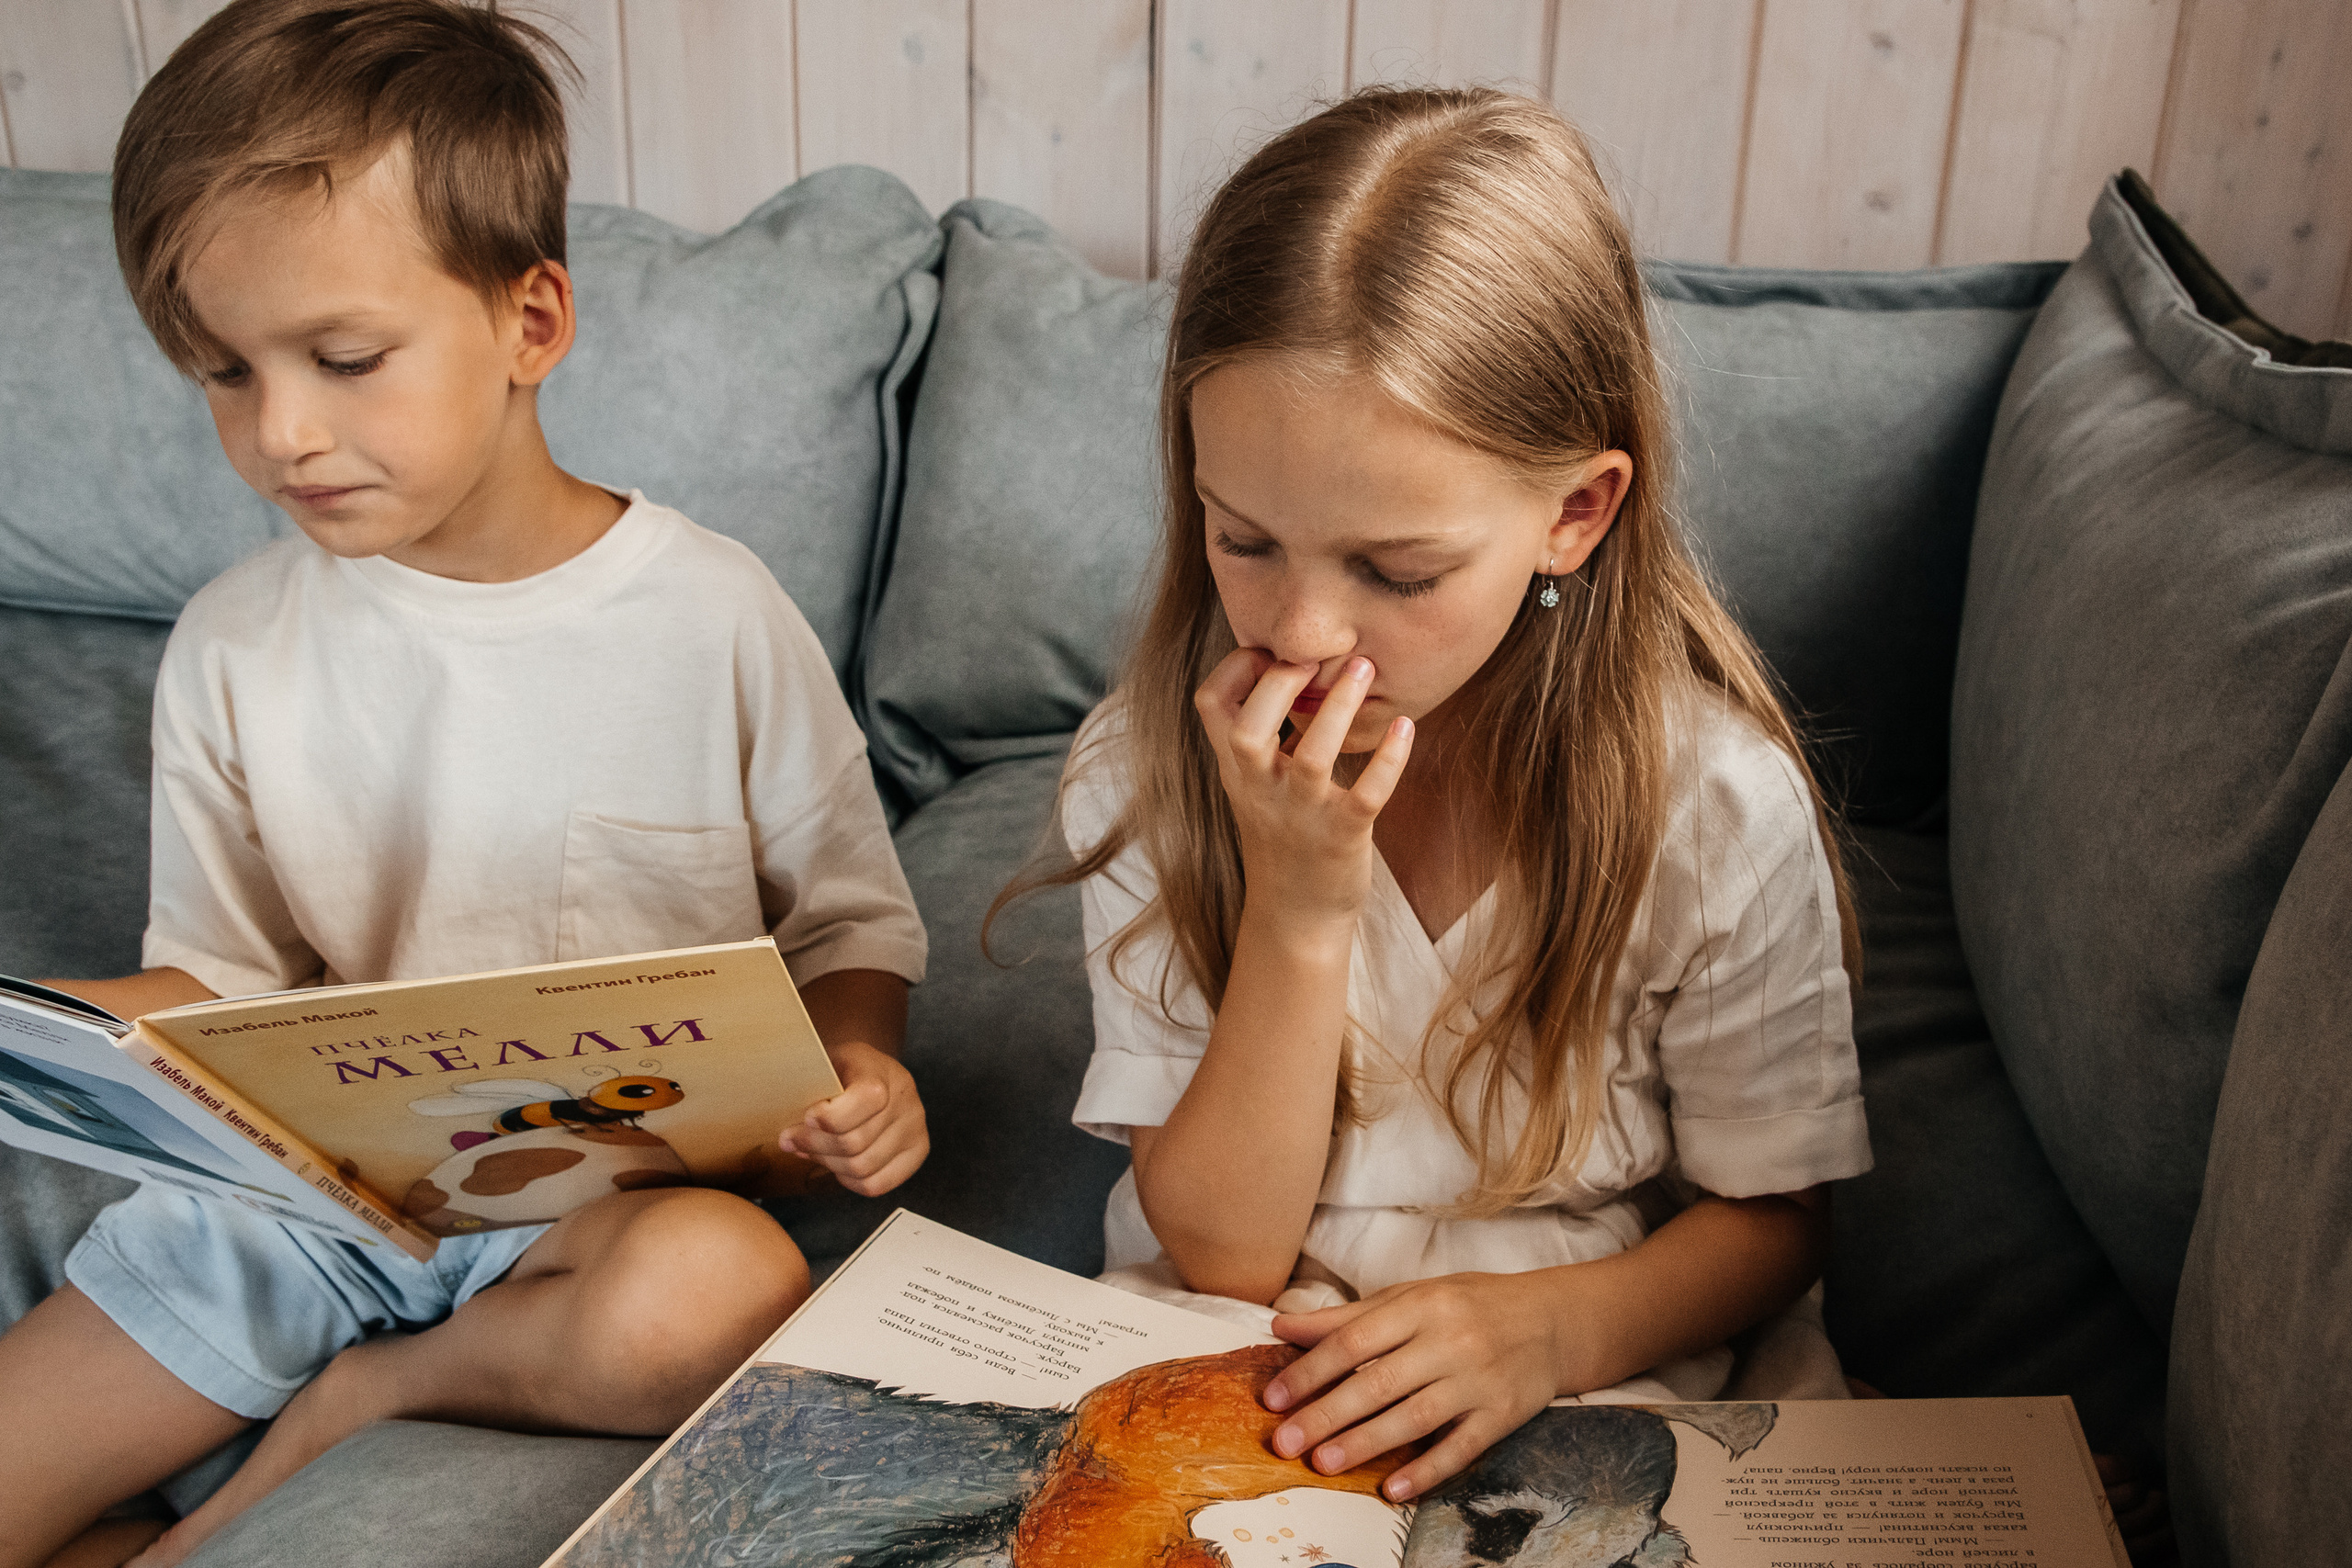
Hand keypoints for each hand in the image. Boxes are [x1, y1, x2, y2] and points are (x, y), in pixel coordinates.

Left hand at [779, 1040, 926, 1196]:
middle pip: (855, 1142)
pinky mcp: (917, 1152)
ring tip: (811, 1151)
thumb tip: (790, 1137)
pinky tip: (836, 1164)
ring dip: (828, 1163)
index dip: (830, 1116)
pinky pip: (876, 1184)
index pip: (866, 1099)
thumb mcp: (822, 1065)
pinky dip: (848, 1180)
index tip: (807, 1117)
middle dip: (814, 1145)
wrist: (869, 1071)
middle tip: (791, 1140)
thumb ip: (807, 1093)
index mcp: (883, 1071)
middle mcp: (906, 1100)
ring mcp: (915, 1127)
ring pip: (862, 1167)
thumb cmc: (839, 1071)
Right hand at [1192, 648, 1412, 942]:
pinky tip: (1406, 726)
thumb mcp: (1257, 785)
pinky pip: (1367, 793)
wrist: (1297, 916)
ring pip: (1311, 757)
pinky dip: (1389, 758)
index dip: (1233, 669)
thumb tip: (1287, 667)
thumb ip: (1264, 737)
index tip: (1268, 651)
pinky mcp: (1343, 835)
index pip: (1210, 706)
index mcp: (1238, 769)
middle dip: (1278, 682)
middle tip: (1314, 656)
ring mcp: (1301, 814)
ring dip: (1338, 708)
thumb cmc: (1284, 837)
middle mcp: (1261, 789)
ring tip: (1363, 669)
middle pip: (1247, 729)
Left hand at [1261, 1270, 1583, 1502]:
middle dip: (1326, 1414)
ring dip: (1365, 1443)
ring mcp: (1478, 1379)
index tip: (1273, 1398)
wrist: (1551, 1320)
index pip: (1353, 1340)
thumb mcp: (1411, 1296)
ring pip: (1414, 1417)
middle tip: (1285, 1442)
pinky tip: (1392, 1489)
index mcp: (1421, 1306)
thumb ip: (1347, 1316)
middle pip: (1378, 1382)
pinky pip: (1460, 1448)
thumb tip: (1282, 1327)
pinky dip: (1426, 1471)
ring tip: (1324, 1464)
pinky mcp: (1502, 1414)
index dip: (1310, 1371)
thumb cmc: (1469, 1306)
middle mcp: (1449, 1341)